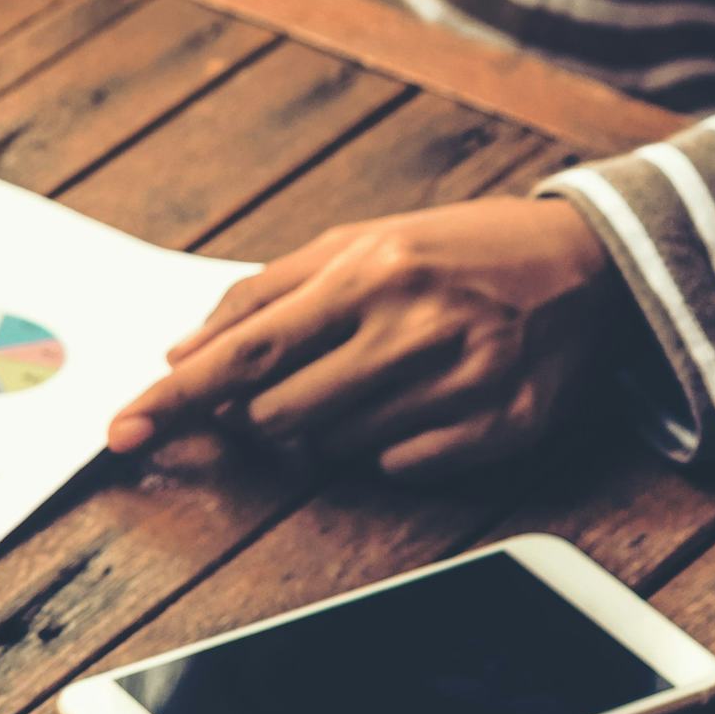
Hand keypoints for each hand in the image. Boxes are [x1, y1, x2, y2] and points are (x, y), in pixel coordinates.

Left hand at [110, 197, 629, 480]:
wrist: (594, 264)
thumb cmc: (456, 252)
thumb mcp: (360, 245)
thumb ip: (264, 296)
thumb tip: (180, 352)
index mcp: (371, 273)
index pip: (243, 351)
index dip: (175, 398)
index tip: (120, 430)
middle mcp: (415, 326)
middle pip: (276, 416)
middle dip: (261, 414)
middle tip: (295, 383)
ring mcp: (463, 381)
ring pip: (332, 449)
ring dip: (328, 428)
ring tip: (377, 377)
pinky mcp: (502, 427)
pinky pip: (398, 468)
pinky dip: (390, 446)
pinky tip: (423, 400)